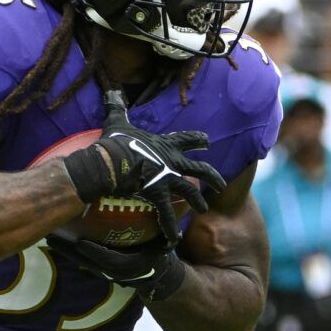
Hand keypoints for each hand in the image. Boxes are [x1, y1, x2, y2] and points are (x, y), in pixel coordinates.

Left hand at [45, 233, 187, 302]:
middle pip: (86, 263)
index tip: (80, 242)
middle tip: (52, 237)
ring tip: (50, 237)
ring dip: (65, 250)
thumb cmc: (158, 253)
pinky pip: (80, 260)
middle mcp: (114, 273)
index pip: (109, 260)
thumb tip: (166, 204)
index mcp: (130, 265)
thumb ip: (162, 229)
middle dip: (69, 251)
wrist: (156, 277)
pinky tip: (56, 239)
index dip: (94, 252)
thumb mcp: (163, 242)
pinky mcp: (98, 270)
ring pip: (80, 262)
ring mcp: (104, 273)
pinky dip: (69, 250)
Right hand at [65, 91, 228, 244]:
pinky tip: (174, 240)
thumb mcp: (117, 121)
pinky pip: (167, 215)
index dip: (197, 139)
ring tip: (204, 209)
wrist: (109, 161)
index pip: (187, 139)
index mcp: (166, 144)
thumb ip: (117, 107)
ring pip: (189, 192)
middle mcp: (173, 161)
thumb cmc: (114, 142)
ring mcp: (168, 178)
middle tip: (220, 183)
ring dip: (197, 201)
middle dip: (211, 175)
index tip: (207, 140)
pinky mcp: (159, 194)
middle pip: (198, 168)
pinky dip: (170, 228)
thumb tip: (111, 90)